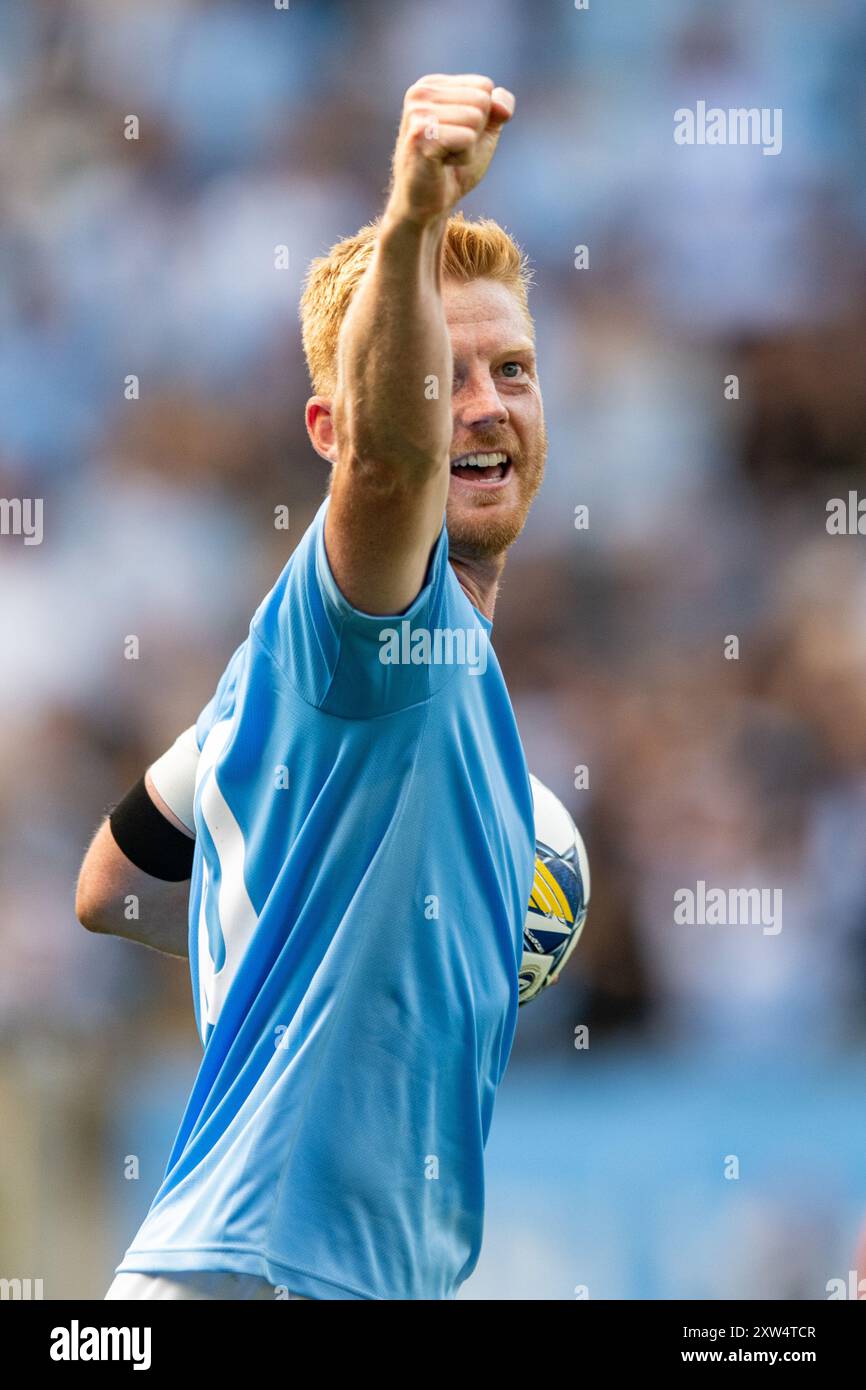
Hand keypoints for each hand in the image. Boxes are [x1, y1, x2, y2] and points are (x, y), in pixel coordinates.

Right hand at [387, 73, 514, 224]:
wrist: (428, 206)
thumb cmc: (453, 169)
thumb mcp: (483, 132)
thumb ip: (498, 108)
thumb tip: (503, 105)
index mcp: (431, 85)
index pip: (484, 86)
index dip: (482, 119)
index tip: (456, 137)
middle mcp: (420, 93)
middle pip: (482, 100)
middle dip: (475, 132)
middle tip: (451, 150)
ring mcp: (418, 113)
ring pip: (476, 118)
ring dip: (469, 147)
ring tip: (445, 158)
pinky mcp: (421, 135)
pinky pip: (468, 138)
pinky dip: (463, 158)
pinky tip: (442, 165)